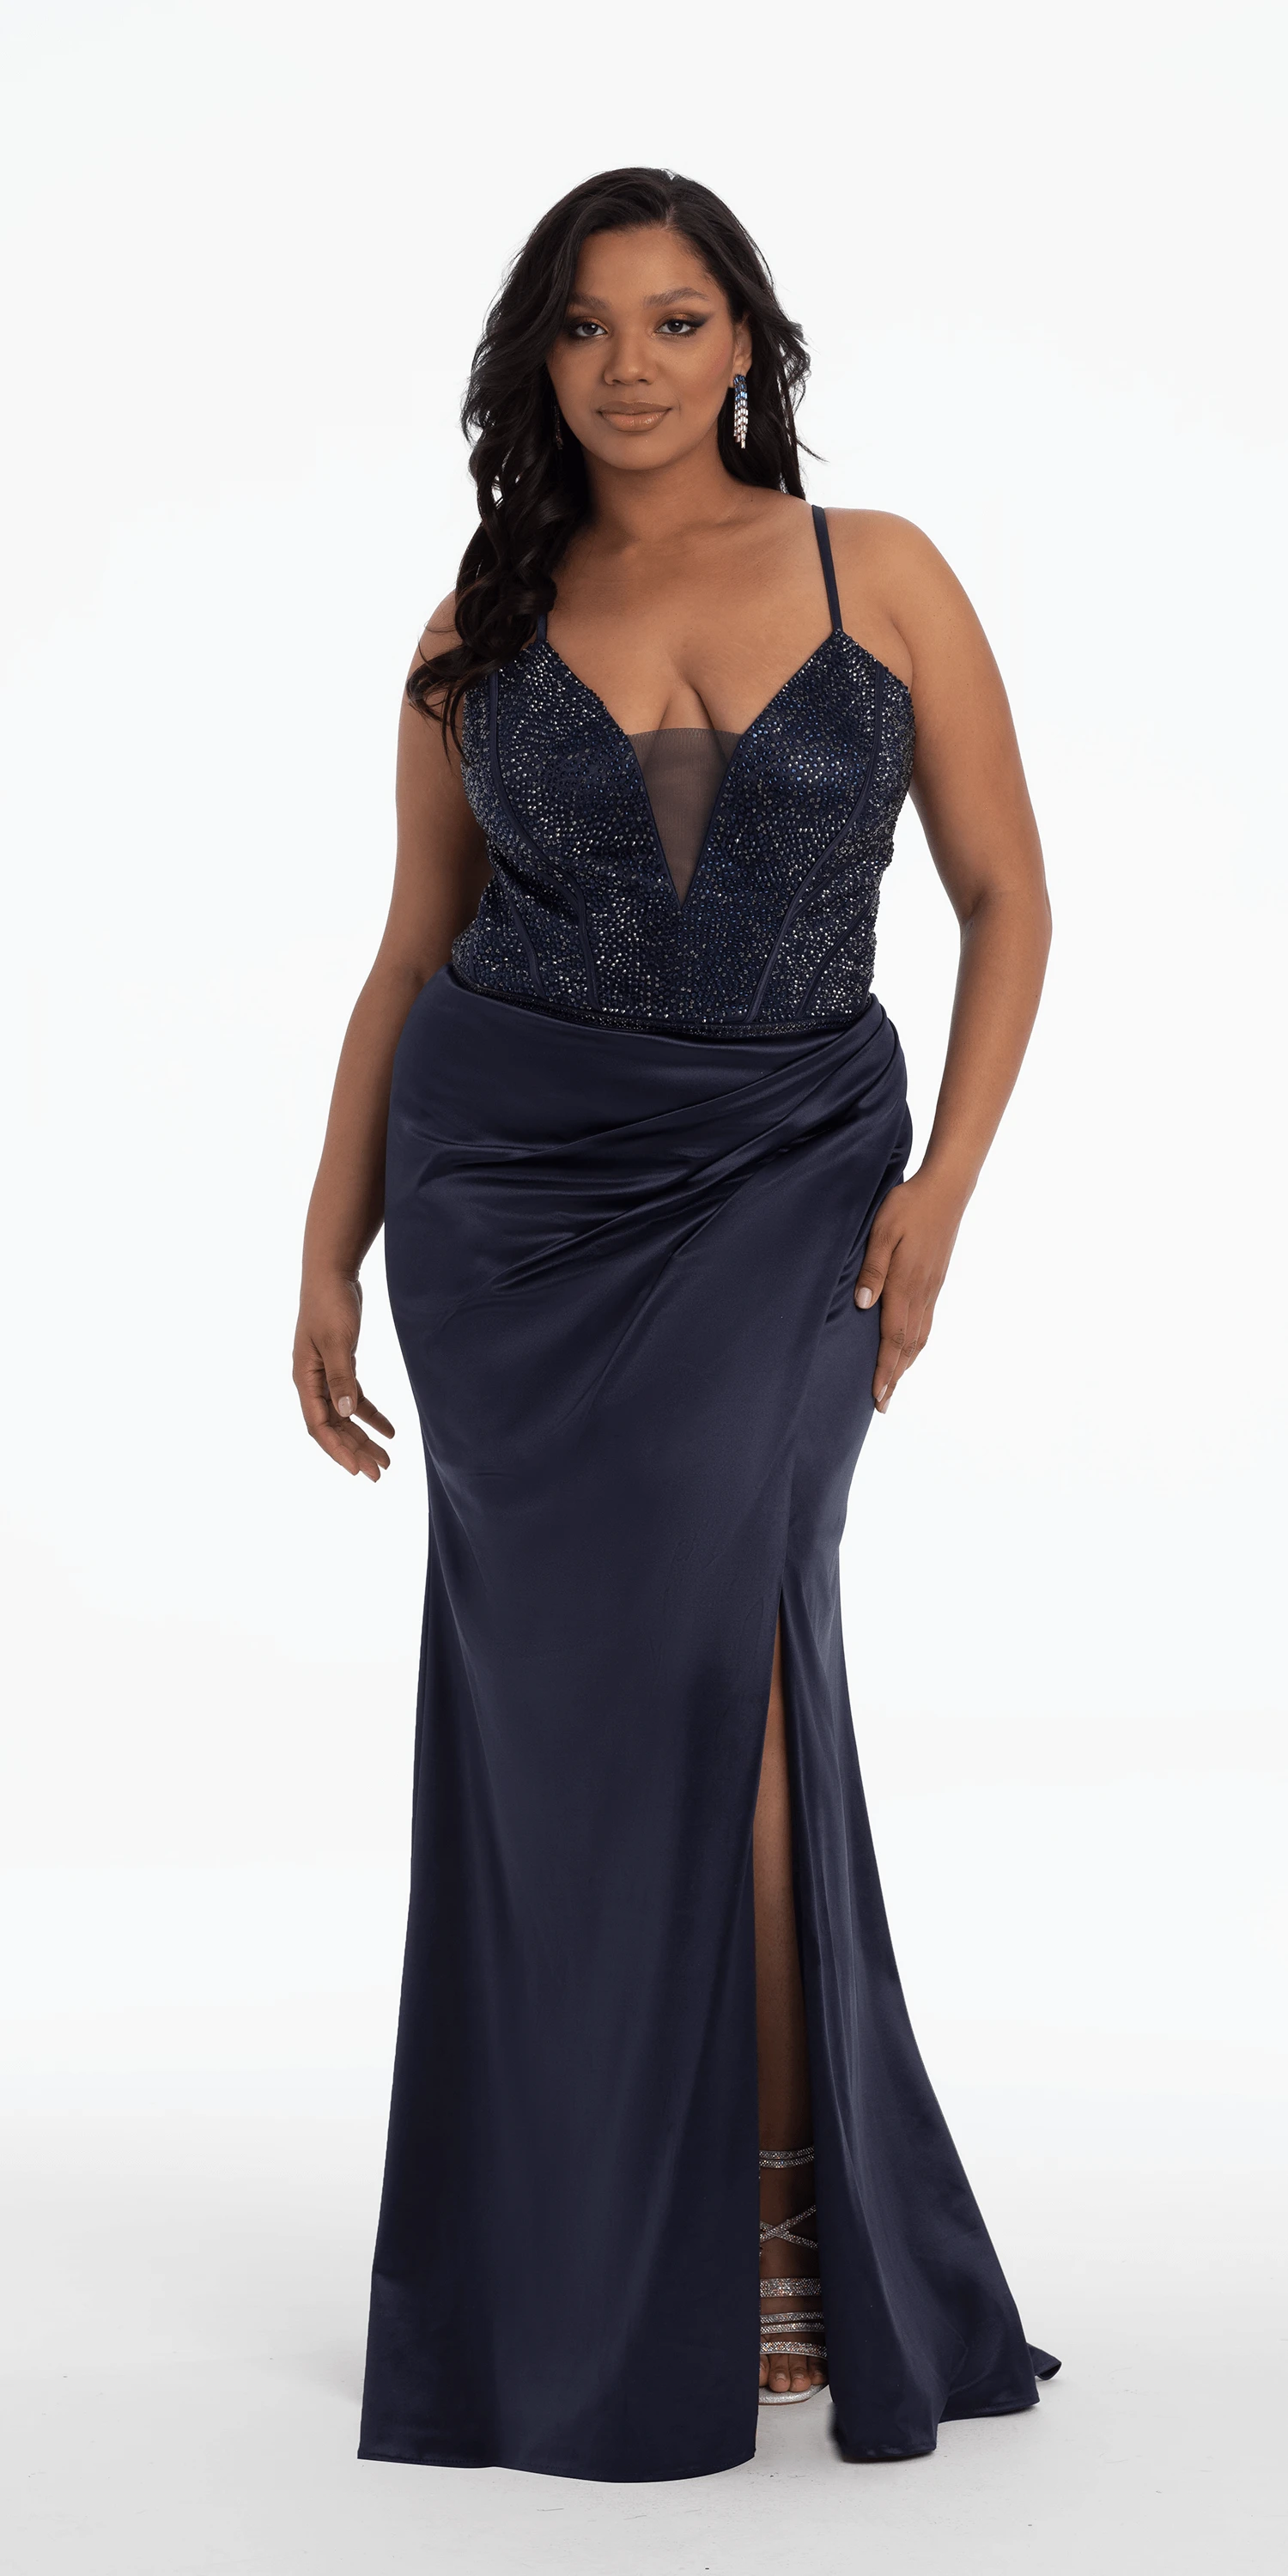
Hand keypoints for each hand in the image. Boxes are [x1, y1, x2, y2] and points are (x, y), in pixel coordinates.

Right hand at [293, 1273, 394, 1480]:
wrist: (331, 1273)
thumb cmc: (330, 1303)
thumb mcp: (337, 1341)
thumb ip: (341, 1377)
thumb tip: (345, 1412)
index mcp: (305, 1379)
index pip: (319, 1425)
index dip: (337, 1450)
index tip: (358, 1470)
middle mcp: (312, 1382)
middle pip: (333, 1427)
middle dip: (355, 1451)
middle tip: (379, 1474)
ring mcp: (325, 1375)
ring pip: (344, 1417)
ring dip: (363, 1438)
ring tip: (387, 1460)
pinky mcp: (341, 1366)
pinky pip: (354, 1399)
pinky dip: (370, 1415)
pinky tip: (390, 1430)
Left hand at [853, 1170, 964, 1414]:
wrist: (946, 1189)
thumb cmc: (908, 1205)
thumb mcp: (882, 1231)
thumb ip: (873, 1267)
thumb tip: (863, 1304)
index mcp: (906, 1284)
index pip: (893, 1337)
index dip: (884, 1369)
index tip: (877, 1396)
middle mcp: (922, 1292)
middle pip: (908, 1346)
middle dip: (894, 1377)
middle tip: (883, 1405)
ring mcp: (932, 1288)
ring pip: (919, 1337)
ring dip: (906, 1364)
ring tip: (894, 1384)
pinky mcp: (936, 1281)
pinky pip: (926, 1322)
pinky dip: (916, 1344)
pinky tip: (909, 1349)